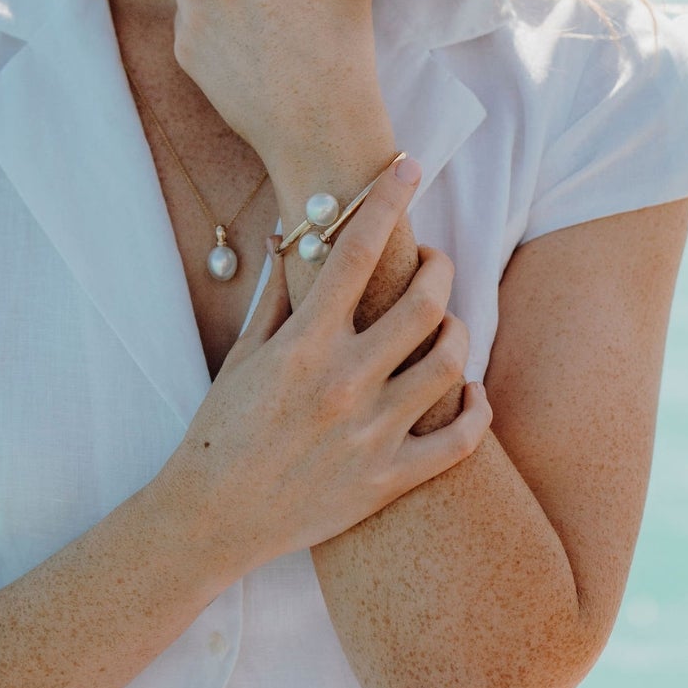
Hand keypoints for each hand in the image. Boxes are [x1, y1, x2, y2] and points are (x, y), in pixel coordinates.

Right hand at [162, 157, 492, 566]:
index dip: (387, 200)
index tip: (407, 168)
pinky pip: (460, 440)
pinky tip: (470, 392)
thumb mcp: (241, 354)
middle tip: (433, 261)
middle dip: (439, 266)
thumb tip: (285, 236)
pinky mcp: (389, 479)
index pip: (358, 251)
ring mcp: (372, 433)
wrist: (211, 518)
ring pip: (451, 361)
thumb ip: (274, 294)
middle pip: (423, 302)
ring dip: (457, 328)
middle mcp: (345, 382)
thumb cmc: (220, 429)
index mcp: (305, 344)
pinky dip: (476, 409)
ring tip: (447, 322)